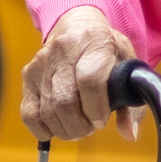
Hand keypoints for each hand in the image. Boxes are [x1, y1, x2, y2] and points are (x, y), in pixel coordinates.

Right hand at [20, 5, 139, 141]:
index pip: (90, 80)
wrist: (76, 27)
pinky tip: (58, 126)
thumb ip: (133, 102)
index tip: (102, 120)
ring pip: (48, 110)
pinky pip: (30, 113)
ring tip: (78, 127)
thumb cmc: (106, 51)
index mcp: (95, 41)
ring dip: (65, 129)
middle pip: (65, 100)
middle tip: (90, 128)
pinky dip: (43, 129)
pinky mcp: (28, 75)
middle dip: (80, 125)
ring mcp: (42, 62)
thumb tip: (130, 133)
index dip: (96, 109)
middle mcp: (64, 49)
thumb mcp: (127, 67)